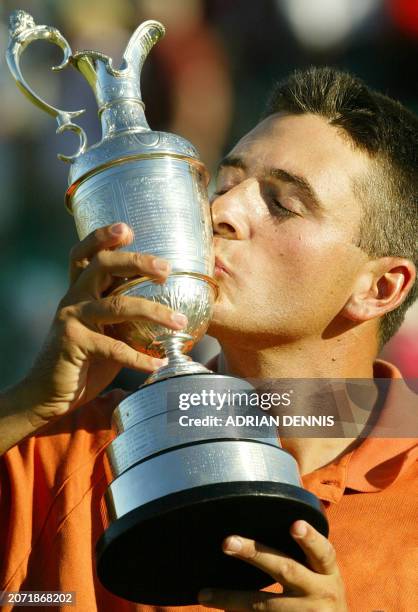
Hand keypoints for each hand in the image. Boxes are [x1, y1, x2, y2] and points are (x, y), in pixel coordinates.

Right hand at [19, 222, 186, 423]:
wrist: (47, 393)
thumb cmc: (83, 361)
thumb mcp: (104, 332)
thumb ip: (123, 317)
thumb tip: (167, 312)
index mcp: (79, 291)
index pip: (86, 254)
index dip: (102, 237)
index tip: (128, 229)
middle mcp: (73, 298)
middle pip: (102, 265)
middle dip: (136, 262)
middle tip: (166, 269)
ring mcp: (71, 319)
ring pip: (117, 306)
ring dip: (154, 312)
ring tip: (179, 322)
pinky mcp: (73, 344)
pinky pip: (114, 347)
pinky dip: (140, 358)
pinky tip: (159, 364)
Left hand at [198, 520, 347, 610]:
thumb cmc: (321, 597)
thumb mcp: (323, 577)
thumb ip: (303, 558)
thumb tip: (261, 532)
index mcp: (328, 573)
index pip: (323, 552)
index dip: (310, 538)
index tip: (295, 525)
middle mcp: (321, 592)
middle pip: (285, 570)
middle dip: (254, 554)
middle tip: (227, 542)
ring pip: (263, 605)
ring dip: (231, 599)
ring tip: (204, 594)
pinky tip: (220, 609)